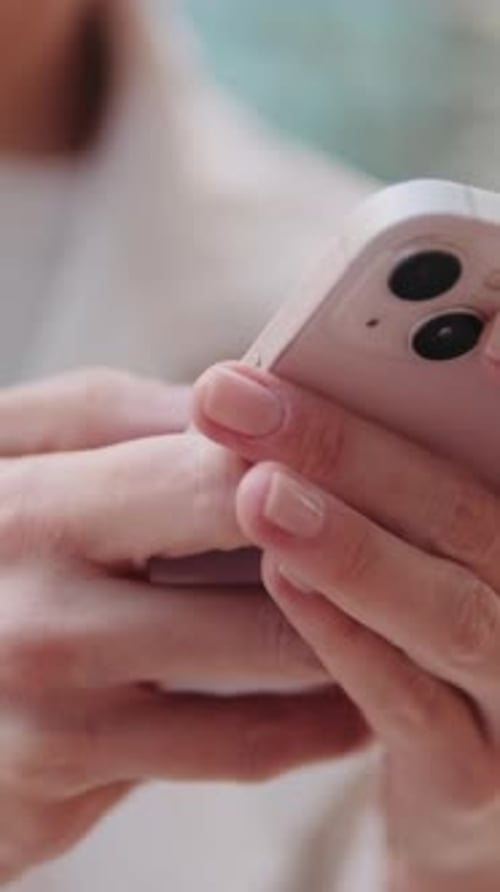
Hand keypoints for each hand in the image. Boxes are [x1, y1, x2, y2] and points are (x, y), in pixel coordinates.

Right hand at [0, 368, 367, 882]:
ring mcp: (44, 670)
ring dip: (345, 624)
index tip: (365, 451)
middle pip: (236, 515)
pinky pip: (235, 740)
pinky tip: (346, 702)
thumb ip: (117, 424)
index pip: (200, 442)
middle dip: (332, 520)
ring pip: (264, 638)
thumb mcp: (22, 467)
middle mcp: (26, 561)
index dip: (300, 442)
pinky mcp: (63, 762)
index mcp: (23, 474)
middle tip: (400, 519)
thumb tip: (249, 412)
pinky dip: (312, 723)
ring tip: (389, 603)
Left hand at [194, 362, 499, 891]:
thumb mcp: (423, 542)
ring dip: (353, 543)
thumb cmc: (423, 635)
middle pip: (474, 511)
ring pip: (457, 609)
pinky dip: (350, 641)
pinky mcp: (478, 776)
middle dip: (356, 448)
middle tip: (240, 395)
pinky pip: (417, 710)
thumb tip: (279, 392)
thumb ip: (388, 477)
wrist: (452, 782)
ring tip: (257, 488)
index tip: (468, 331)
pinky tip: (283, 582)